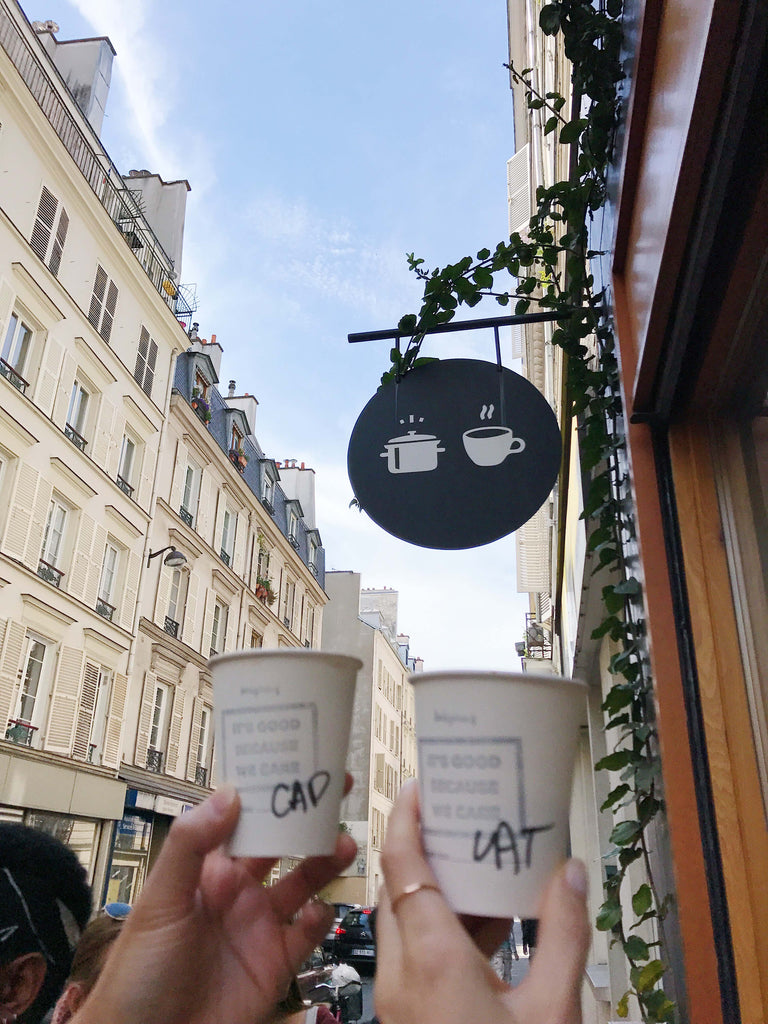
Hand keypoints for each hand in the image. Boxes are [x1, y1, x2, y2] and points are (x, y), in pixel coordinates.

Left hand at [73, 784, 355, 1023]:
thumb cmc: (136, 974)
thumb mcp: (160, 900)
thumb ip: (191, 845)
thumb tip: (228, 794)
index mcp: (208, 870)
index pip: (243, 818)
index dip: (268, 791)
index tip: (293, 762)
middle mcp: (237, 892)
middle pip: (281, 844)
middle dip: (308, 817)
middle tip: (333, 789)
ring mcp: (259, 926)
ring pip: (304, 881)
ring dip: (325, 859)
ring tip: (343, 842)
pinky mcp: (276, 963)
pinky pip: (309, 932)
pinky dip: (323, 917)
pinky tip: (322, 908)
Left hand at [376, 780, 589, 1023]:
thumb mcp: (553, 1011)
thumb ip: (564, 937)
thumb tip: (571, 873)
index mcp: (432, 961)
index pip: (401, 866)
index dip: (406, 818)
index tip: (421, 787)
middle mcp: (400, 976)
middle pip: (398, 889)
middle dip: (427, 850)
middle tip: (461, 822)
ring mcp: (396, 999)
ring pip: (403, 924)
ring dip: (436, 894)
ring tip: (482, 868)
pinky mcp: (405, 1016)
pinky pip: (413, 957)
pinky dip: (441, 932)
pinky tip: (488, 927)